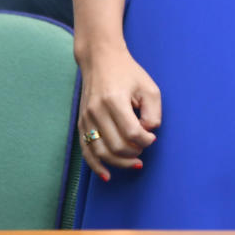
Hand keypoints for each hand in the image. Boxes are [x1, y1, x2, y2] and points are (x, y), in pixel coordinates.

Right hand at [76, 43, 160, 180]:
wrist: (100, 58)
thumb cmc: (128, 72)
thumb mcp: (148, 87)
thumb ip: (153, 113)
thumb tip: (147, 133)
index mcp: (114, 99)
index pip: (132, 133)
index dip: (146, 141)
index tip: (152, 137)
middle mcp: (97, 110)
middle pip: (117, 146)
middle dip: (135, 152)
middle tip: (144, 146)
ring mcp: (86, 117)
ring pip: (101, 152)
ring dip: (120, 163)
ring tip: (134, 162)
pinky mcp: (81, 122)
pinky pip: (86, 150)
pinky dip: (96, 166)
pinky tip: (107, 175)